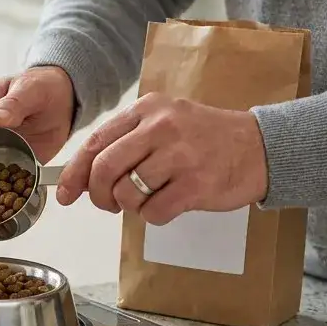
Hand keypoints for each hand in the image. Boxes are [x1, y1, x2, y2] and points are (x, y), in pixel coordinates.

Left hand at [56, 93, 268, 224]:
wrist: (260, 148)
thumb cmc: (204, 141)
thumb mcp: (163, 125)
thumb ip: (124, 144)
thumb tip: (79, 178)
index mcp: (148, 109)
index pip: (96, 142)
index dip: (74, 172)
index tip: (66, 193)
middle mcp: (162, 127)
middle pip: (103, 169)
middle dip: (98, 194)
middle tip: (108, 203)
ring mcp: (180, 155)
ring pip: (126, 194)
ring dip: (130, 206)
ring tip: (150, 198)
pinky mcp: (196, 184)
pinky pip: (153, 212)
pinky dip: (154, 216)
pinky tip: (170, 203)